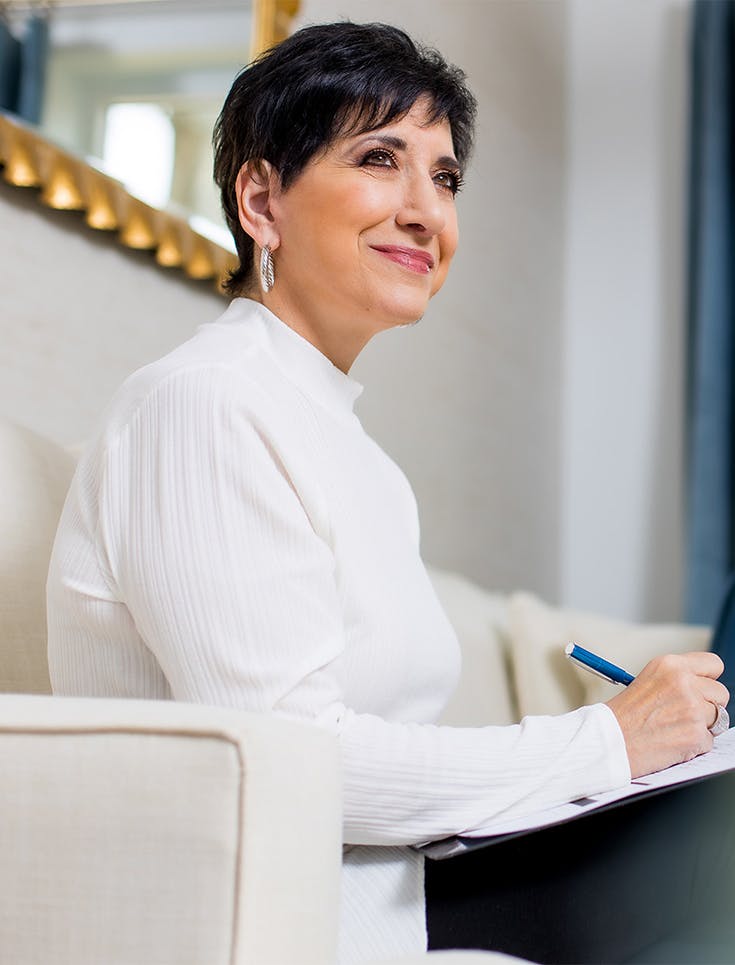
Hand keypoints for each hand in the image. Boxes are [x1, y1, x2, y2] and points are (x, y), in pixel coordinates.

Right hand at [606, 652, 728, 778]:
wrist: (609, 740)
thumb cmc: (624, 715)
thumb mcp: (648, 681)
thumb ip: (679, 679)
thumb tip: (706, 687)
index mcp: (670, 665)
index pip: (714, 663)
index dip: (708, 679)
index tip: (702, 688)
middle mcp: (683, 683)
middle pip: (721, 693)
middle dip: (708, 705)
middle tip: (684, 713)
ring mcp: (692, 709)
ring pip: (719, 718)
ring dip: (702, 725)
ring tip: (675, 728)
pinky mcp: (696, 735)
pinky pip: (709, 741)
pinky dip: (694, 745)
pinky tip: (673, 741)